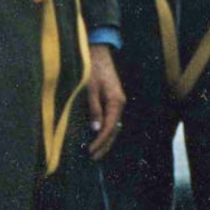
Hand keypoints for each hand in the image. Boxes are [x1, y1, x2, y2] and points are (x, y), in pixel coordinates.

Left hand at [85, 45, 125, 160]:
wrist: (98, 52)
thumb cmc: (93, 69)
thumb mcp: (90, 89)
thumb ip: (94, 109)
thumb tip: (96, 129)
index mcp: (116, 101)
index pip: (110, 127)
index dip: (101, 141)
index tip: (91, 151)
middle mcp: (119, 103)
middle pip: (115, 130)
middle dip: (104, 145)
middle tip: (93, 157)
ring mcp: (116, 101)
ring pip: (114, 125)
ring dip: (105, 139)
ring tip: (95, 151)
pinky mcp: (112, 99)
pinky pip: (110, 118)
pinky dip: (105, 129)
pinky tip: (97, 135)